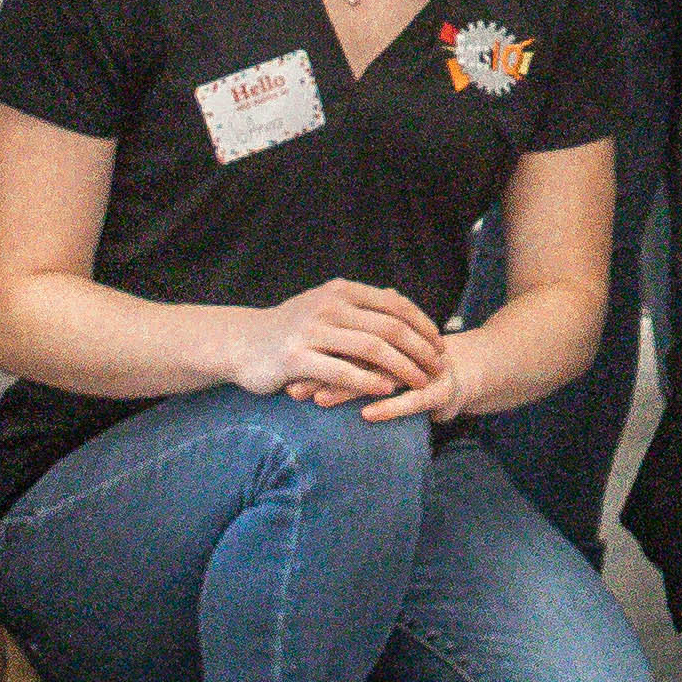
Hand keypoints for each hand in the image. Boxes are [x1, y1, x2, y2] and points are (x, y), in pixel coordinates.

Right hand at [228, 277, 451, 409]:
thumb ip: (361, 305)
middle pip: (390, 327)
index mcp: (341, 291)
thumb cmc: (291, 328)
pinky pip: (343, 371)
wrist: (241, 343)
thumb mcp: (326, 305)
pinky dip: (370, 381)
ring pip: (372, 349)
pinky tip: (388, 391)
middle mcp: (330, 306)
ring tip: (422, 382)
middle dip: (420, 349)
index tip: (440, 344)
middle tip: (438, 367)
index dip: (423, 325)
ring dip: (403, 367)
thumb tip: (400, 303)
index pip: (395, 305)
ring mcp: (313, 331)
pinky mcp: (298, 359)